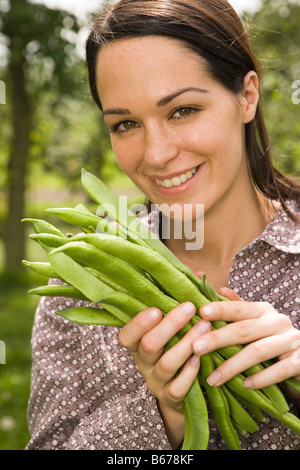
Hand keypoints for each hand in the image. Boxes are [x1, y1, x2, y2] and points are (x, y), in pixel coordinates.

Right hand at [118, 302, 210, 446]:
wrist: (181, 392)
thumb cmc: (178, 348)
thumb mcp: (177, 327)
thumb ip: (184, 302)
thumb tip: (199, 273)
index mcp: (139, 344)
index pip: (126, 335)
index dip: (138, 323)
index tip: (156, 308)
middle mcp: (143, 363)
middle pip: (149, 345)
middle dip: (170, 325)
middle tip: (189, 307)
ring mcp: (156, 381)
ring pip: (166, 364)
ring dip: (186, 344)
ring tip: (205, 327)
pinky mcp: (171, 397)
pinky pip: (178, 387)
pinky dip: (189, 372)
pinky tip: (201, 358)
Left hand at [191, 286, 299, 390]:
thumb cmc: (271, 338)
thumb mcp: (256, 321)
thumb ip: (238, 309)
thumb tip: (220, 289)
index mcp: (264, 310)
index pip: (239, 308)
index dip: (221, 309)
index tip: (202, 313)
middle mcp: (278, 322)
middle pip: (244, 329)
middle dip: (218, 338)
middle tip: (195, 348)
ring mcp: (291, 341)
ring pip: (258, 351)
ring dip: (232, 366)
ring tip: (213, 378)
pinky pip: (279, 370)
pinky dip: (261, 378)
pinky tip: (244, 385)